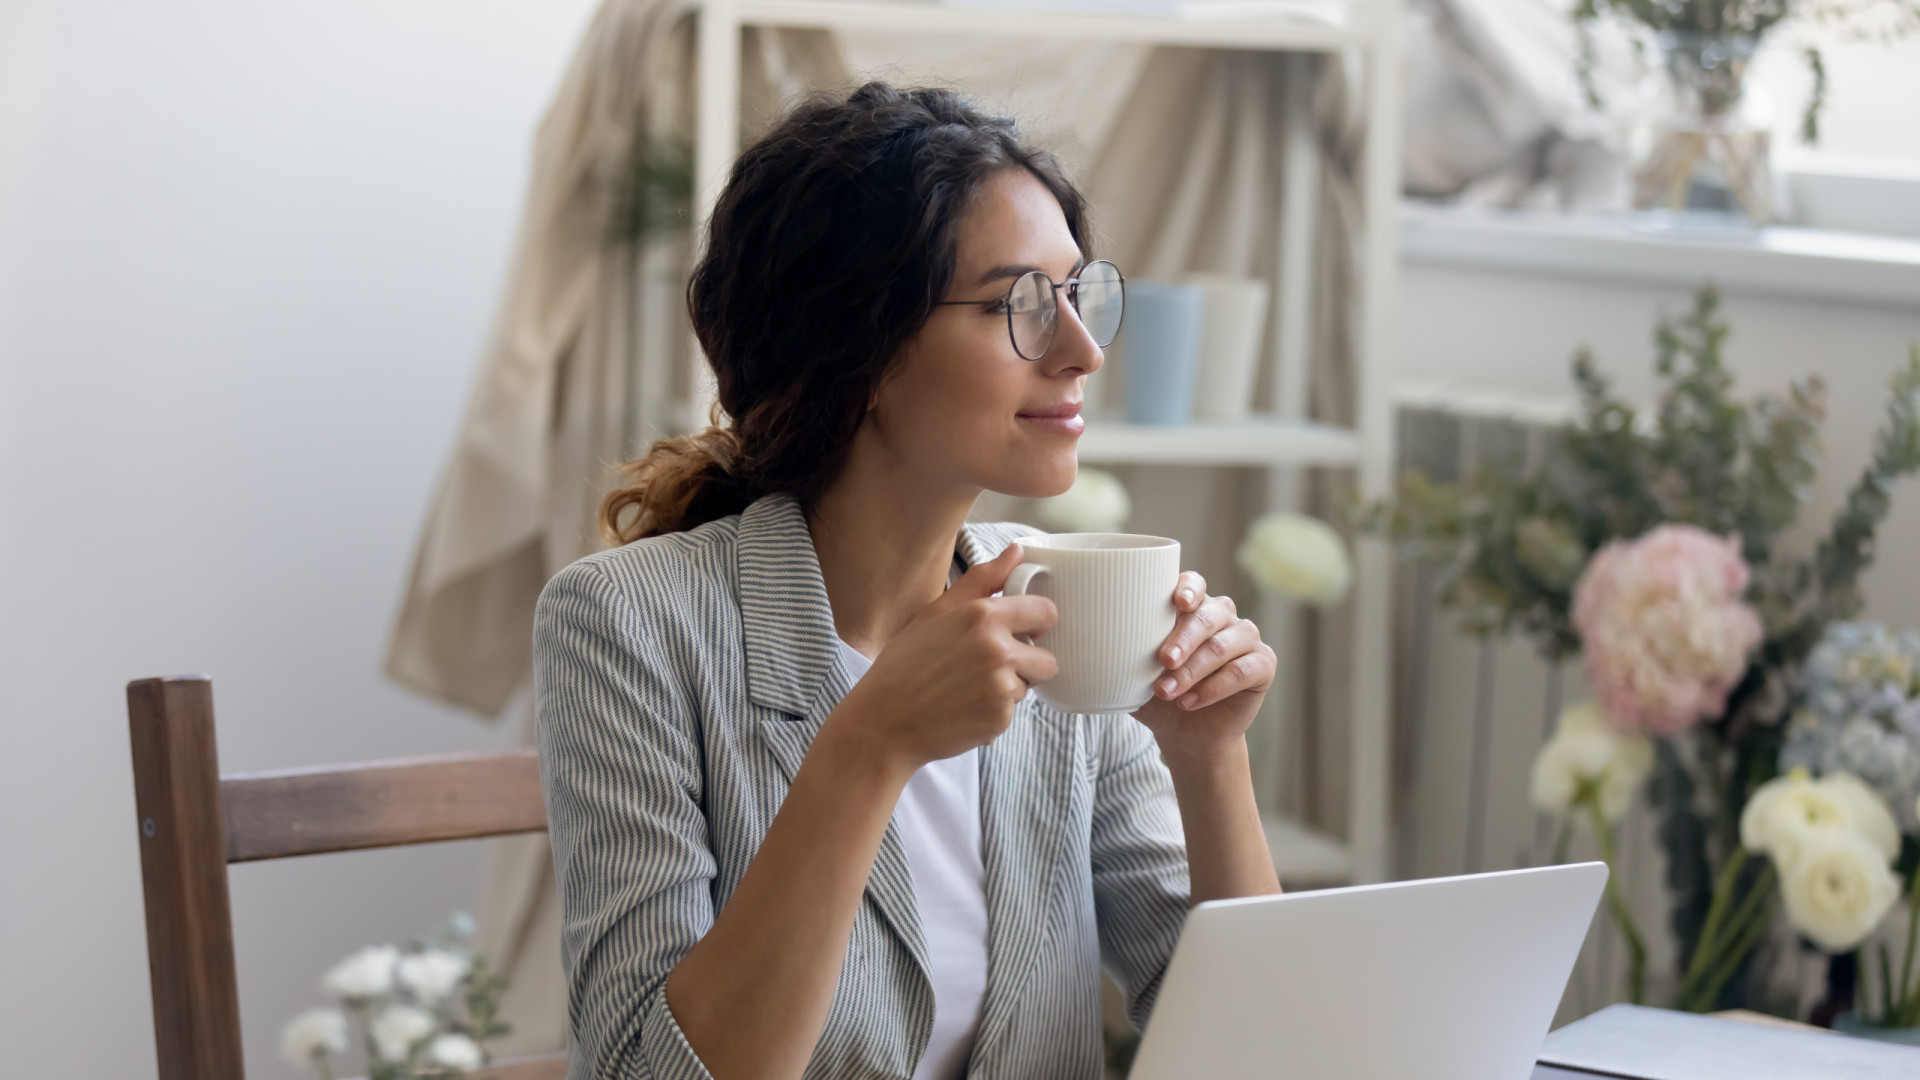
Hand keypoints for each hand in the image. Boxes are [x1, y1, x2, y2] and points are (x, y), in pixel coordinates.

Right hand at [824, 544, 1057, 779]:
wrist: (883, 722)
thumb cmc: (904, 664)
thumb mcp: (936, 612)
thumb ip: (982, 580)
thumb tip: (1017, 552)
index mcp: (983, 617)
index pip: (1046, 612)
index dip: (1037, 623)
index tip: (1024, 630)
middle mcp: (998, 651)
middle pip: (1047, 658)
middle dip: (1028, 663)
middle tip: (991, 666)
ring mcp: (1001, 688)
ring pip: (1028, 686)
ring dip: (1008, 688)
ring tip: (968, 688)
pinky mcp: (1000, 719)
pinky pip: (1012, 711)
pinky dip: (994, 711)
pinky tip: (964, 708)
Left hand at [1130, 571, 1276, 764]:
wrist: (1185, 735)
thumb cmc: (1156, 696)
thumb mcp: (1130, 673)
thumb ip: (1117, 651)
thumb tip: (1079, 636)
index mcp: (1191, 606)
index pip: (1194, 583)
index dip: (1188, 588)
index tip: (1176, 602)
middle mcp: (1222, 615)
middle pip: (1209, 615)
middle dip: (1184, 638)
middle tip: (1162, 661)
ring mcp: (1246, 638)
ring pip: (1225, 643)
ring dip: (1194, 669)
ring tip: (1167, 692)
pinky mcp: (1263, 664)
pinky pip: (1244, 669)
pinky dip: (1215, 687)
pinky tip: (1191, 701)